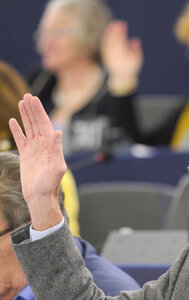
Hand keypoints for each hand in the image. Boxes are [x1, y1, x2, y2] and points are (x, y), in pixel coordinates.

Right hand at [9, 94, 64, 229]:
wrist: (40, 197)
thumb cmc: (50, 185)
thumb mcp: (57, 167)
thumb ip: (57, 149)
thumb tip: (58, 131)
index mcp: (51, 146)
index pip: (45, 124)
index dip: (39, 111)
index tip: (33, 99)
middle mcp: (43, 145)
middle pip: (37, 123)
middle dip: (32, 109)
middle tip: (27, 95)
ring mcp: (34, 150)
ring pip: (29, 128)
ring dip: (25, 115)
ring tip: (22, 102)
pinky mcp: (26, 156)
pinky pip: (20, 139)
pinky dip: (17, 130)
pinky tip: (13, 120)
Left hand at [101, 20, 142, 92]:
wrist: (122, 76)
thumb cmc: (131, 66)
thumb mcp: (137, 59)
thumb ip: (136, 50)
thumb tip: (136, 40)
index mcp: (123, 57)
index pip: (121, 42)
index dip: (122, 33)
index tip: (123, 25)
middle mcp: (115, 57)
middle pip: (114, 41)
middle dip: (116, 31)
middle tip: (118, 23)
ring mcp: (109, 56)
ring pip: (108, 42)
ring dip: (110, 33)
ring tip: (113, 24)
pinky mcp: (106, 55)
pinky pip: (105, 44)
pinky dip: (106, 37)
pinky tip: (109, 30)